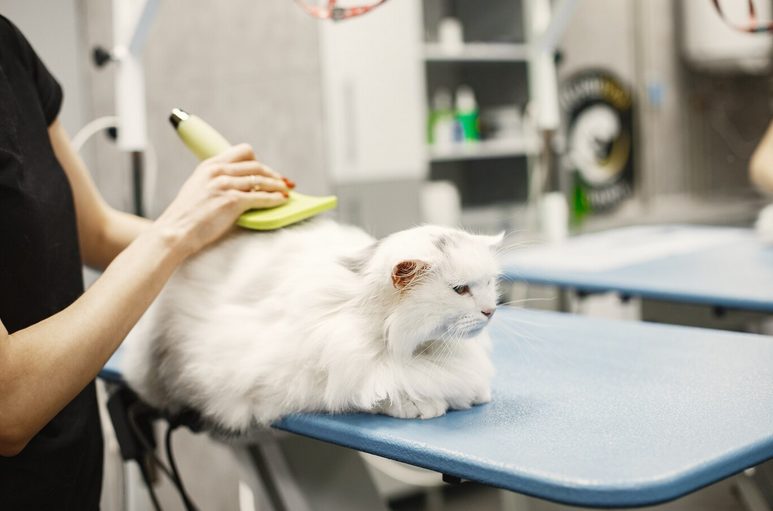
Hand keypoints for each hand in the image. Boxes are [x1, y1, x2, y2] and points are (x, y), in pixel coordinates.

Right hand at [153, 143, 289, 256]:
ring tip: (287, 190)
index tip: (267, 170)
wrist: (175, 231)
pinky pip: (261, 197)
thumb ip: (216, 181)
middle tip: (283, 181)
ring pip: (261, 180)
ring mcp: (225, 185)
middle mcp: (218, 171)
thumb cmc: (186, 217)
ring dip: (278, 185)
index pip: (242, 151)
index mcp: (209, 165)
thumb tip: (240, 185)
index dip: (258, 161)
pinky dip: (275, 199)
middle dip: (273, 173)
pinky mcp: (232, 201)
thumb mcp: (198, 188)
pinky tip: (282, 201)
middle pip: (256, 165)